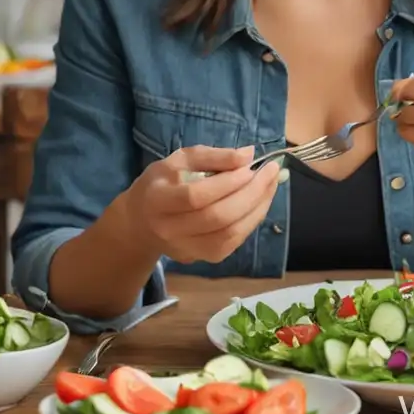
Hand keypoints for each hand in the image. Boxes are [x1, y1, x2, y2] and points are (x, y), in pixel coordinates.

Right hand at [121, 145, 280, 264]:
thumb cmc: (163, 183)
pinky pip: (233, 243)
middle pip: (218, 217)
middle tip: (271, 172)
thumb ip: (212, 156)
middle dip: (251, 193)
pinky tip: (260, 203)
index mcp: (159, 200)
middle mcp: (170, 229)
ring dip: (258, 208)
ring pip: (230, 234)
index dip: (228, 182)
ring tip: (271, 185)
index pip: (197, 196)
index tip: (251, 165)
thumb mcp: (180, 160)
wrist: (142, 222)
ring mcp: (187, 248)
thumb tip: (247, 155)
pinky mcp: (202, 258)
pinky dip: (252, 221)